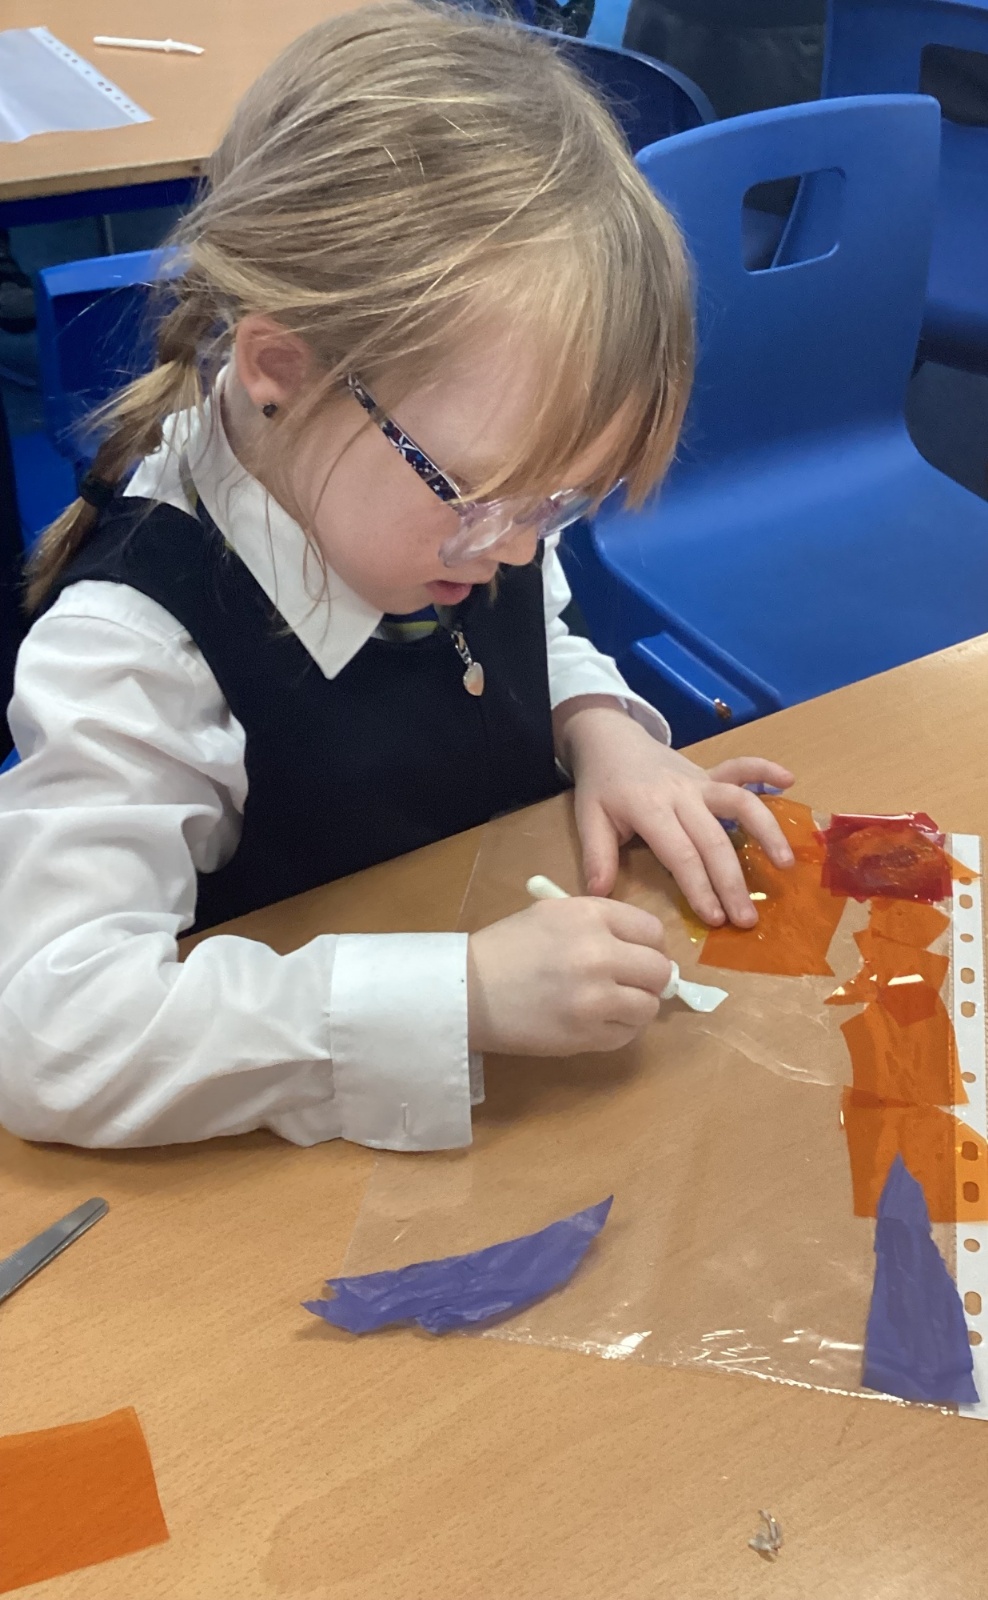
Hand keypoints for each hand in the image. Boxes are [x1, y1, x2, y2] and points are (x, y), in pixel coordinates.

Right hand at [467, 896, 670, 1056]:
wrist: (467, 991)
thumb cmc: (506, 948)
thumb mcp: (552, 915)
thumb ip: (600, 925)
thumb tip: (645, 951)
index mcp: (590, 915)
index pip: (652, 930)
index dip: (649, 946)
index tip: (638, 956)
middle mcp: (599, 953)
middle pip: (658, 969)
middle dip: (648, 979)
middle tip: (629, 984)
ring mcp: (596, 997)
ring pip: (648, 1006)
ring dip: (634, 1007)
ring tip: (608, 1006)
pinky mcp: (587, 1034)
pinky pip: (627, 1035)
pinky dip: (617, 1030)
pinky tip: (592, 1022)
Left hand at [554, 697, 794, 928]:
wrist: (609, 737)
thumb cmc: (601, 784)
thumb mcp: (588, 818)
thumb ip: (597, 856)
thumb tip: (599, 895)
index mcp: (649, 808)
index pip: (681, 856)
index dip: (700, 888)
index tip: (715, 919)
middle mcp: (681, 794)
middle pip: (714, 840)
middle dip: (733, 882)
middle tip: (748, 919)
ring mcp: (699, 781)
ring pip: (740, 803)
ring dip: (766, 831)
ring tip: (786, 865)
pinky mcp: (709, 773)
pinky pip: (741, 768)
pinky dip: (765, 770)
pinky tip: (790, 781)